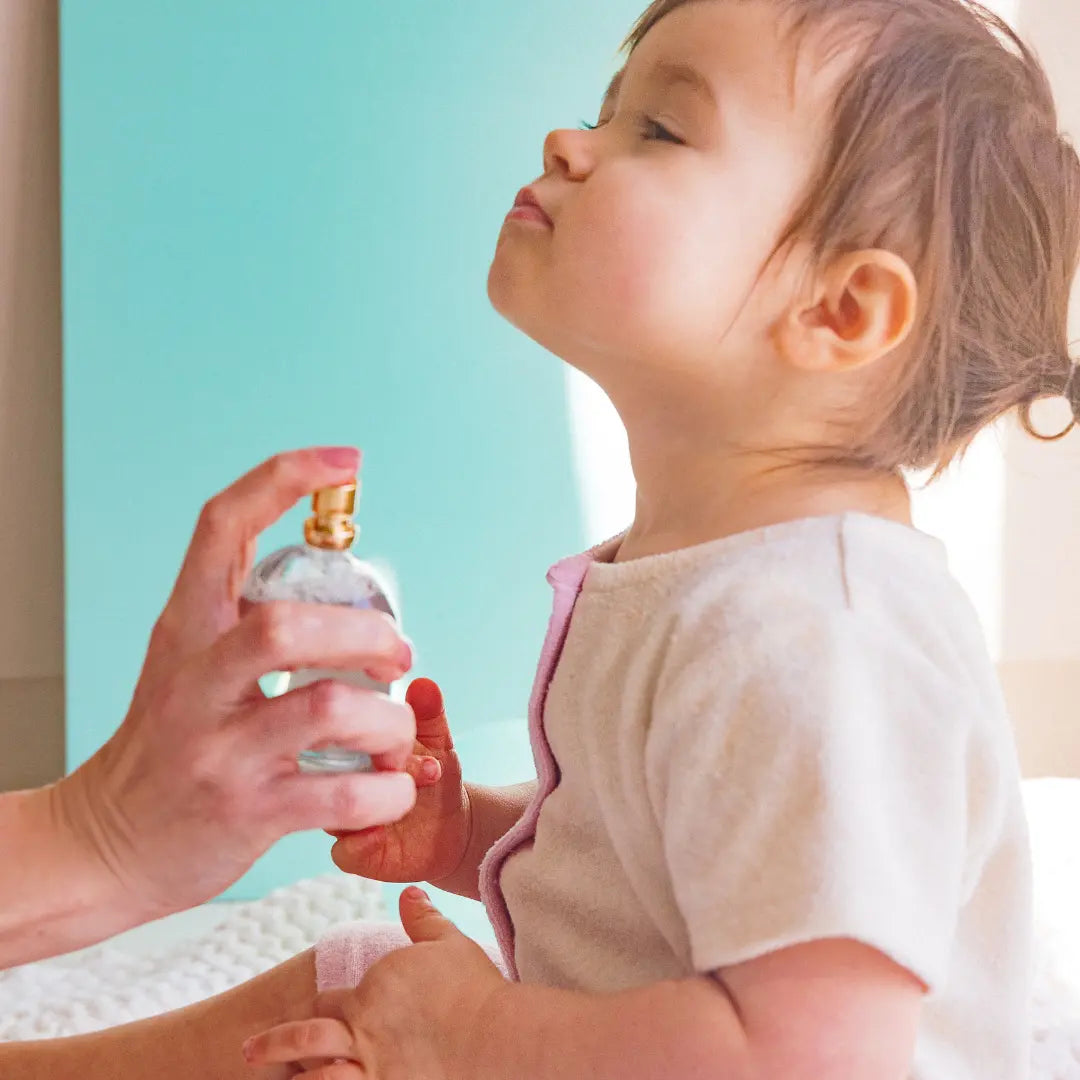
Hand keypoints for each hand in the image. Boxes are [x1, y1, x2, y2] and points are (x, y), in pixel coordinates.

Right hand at [57, 448, 419, 921]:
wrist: (106, 845)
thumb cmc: (166, 747)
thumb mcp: (186, 667)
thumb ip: (247, 625)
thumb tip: (344, 597)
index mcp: (185, 631)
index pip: (222, 528)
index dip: (285, 480)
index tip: (345, 462)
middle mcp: (195, 684)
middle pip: (286, 626)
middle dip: (366, 632)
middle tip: (398, 653)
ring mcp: (219, 752)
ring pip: (330, 710)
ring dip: (388, 720)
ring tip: (394, 733)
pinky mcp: (248, 814)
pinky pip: (344, 796)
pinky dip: (388, 790)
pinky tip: (389, 787)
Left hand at [243, 888, 506, 1079]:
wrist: (493, 1036)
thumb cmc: (472, 988)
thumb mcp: (447, 942)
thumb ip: (422, 918)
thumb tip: (408, 891)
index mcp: (371, 989)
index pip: (328, 999)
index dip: (321, 1005)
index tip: (319, 1011)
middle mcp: (361, 1028)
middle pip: (307, 1036)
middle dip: (277, 1043)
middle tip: (250, 1049)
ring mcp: (369, 1067)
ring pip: (314, 1075)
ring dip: (294, 1076)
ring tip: (280, 1079)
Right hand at [328, 678, 471, 886]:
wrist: (451, 828)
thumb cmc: (434, 774)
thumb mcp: (436, 739)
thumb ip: (430, 713)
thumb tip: (424, 686)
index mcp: (347, 745)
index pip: (336, 728)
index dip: (373, 727)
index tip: (412, 731)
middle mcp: (336, 780)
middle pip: (327, 768)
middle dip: (375, 762)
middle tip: (419, 766)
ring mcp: (339, 817)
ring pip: (331, 809)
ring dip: (372, 800)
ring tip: (408, 792)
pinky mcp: (353, 852)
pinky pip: (344, 850)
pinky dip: (363, 841)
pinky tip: (382, 830)